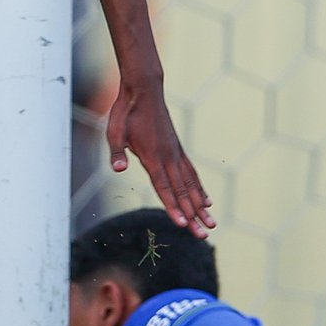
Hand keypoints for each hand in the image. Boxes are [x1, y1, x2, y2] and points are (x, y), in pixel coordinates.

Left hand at [104, 72, 213, 237]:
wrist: (143, 91)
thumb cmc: (125, 112)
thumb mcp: (114, 131)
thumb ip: (117, 152)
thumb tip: (117, 168)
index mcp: (153, 157)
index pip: (164, 188)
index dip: (174, 208)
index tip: (183, 225)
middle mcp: (168, 158)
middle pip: (182, 193)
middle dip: (193, 216)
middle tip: (204, 235)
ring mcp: (176, 154)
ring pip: (191, 186)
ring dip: (201, 206)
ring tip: (212, 223)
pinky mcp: (178, 150)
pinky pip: (191, 173)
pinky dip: (200, 188)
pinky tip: (206, 200)